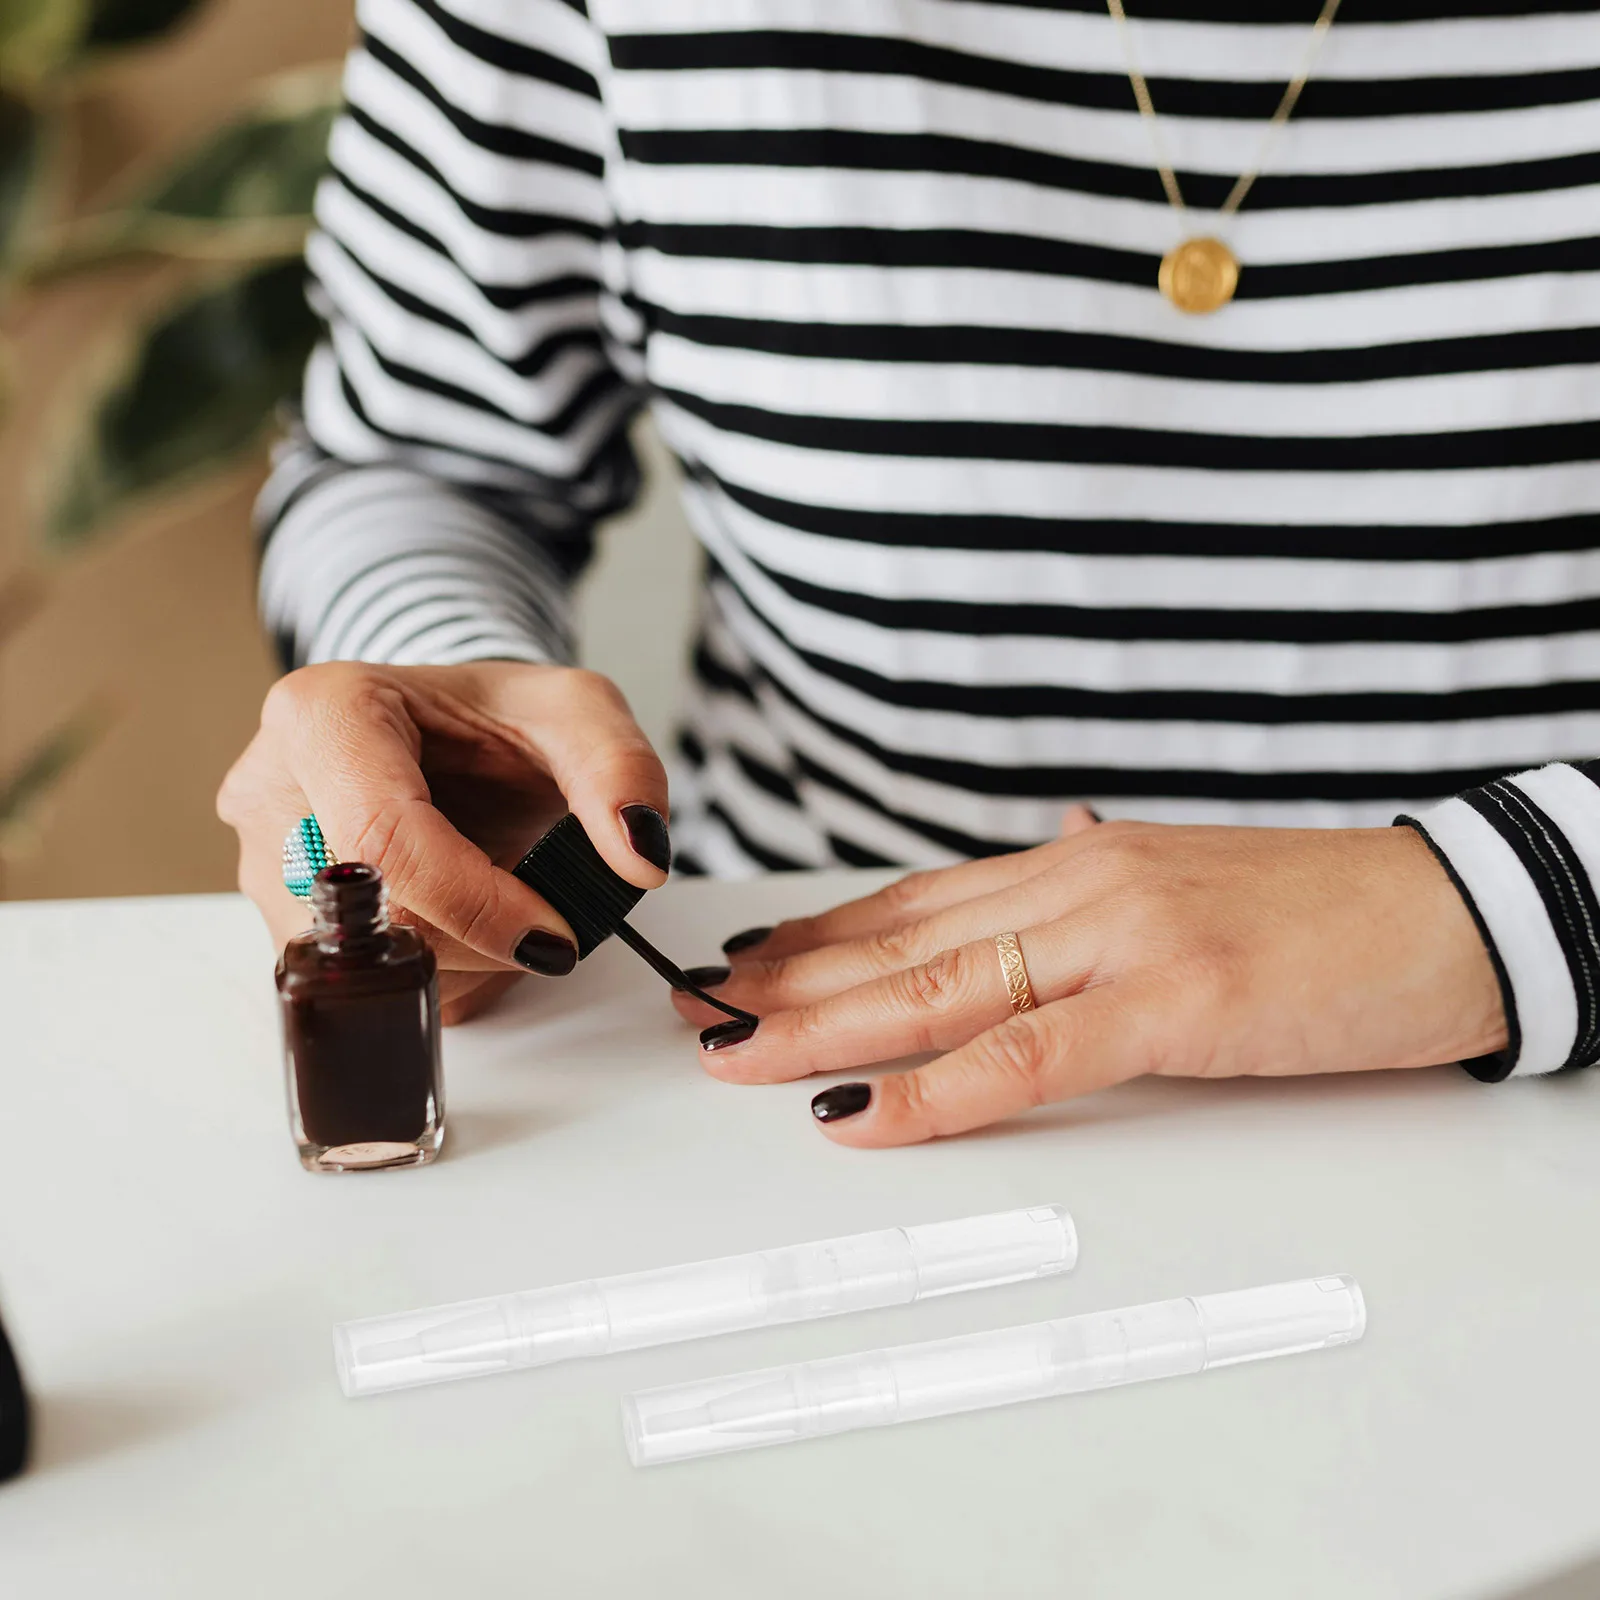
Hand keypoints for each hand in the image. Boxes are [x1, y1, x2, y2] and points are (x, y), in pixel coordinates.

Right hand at [218, 661, 670, 1021]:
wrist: (455, 740)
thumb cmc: (500, 721)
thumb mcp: (578, 714)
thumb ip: (621, 771)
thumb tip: (638, 857)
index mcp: (324, 714)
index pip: (384, 838)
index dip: (477, 904)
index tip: (556, 935)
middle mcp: (271, 789)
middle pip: (371, 915)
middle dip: (478, 938)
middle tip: (543, 916)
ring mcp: (264, 863)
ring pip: (362, 966)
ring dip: (459, 962)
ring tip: (503, 901)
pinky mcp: (282, 921)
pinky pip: (361, 985)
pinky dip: (435, 973)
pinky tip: (466, 925)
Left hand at [675, 818, 1507, 1145]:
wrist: (1444, 909)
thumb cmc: (1312, 914)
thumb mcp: (1172, 905)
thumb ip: (1085, 919)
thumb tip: (1010, 929)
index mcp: (1074, 865)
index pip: (912, 903)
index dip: (815, 937)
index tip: (742, 965)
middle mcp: (1077, 885)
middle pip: (899, 940)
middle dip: (786, 978)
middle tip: (697, 1006)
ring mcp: (1119, 936)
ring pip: (936, 986)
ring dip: (821, 1023)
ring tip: (734, 1051)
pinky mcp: (1172, 998)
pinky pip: (1026, 1054)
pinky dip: (934, 1090)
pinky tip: (858, 1113)